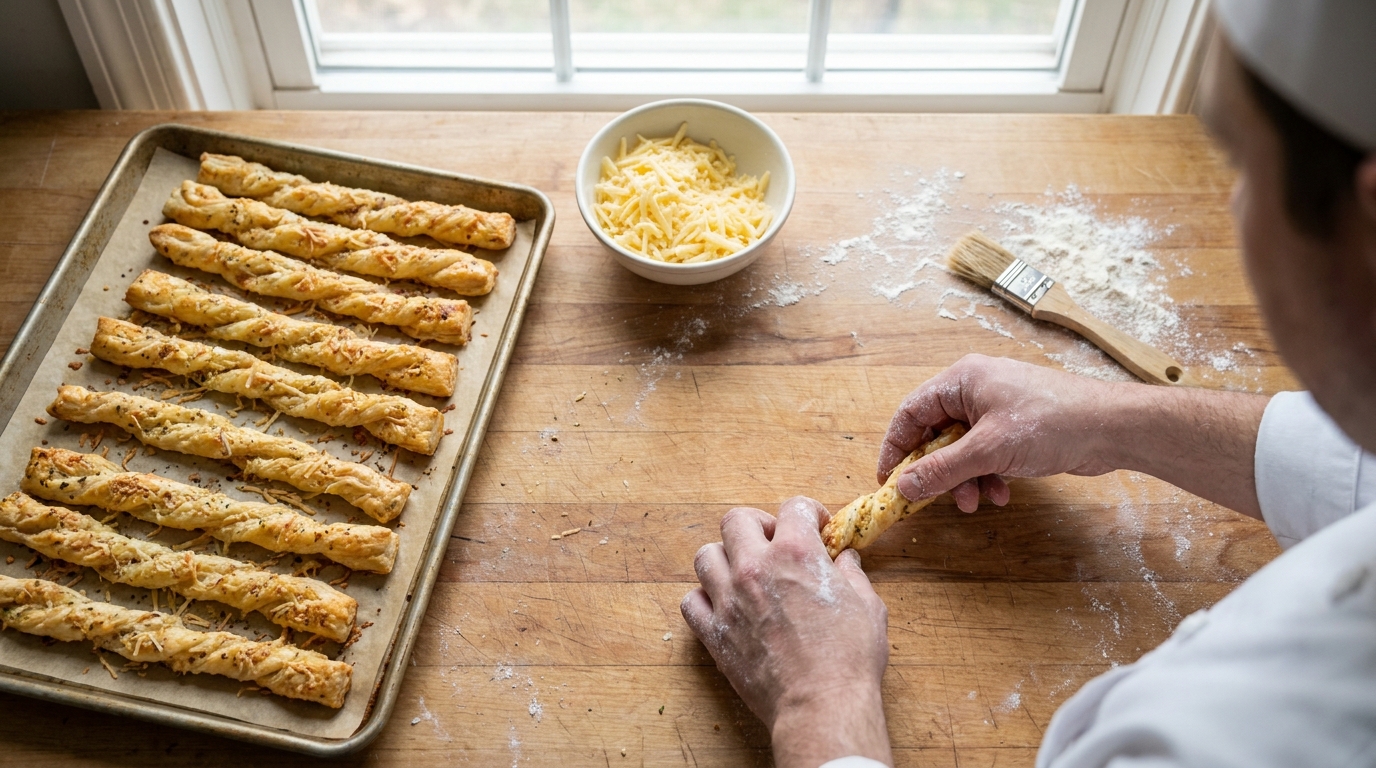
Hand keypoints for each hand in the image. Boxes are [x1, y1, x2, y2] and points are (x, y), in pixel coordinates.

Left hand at [681, 497, 892, 767]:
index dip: (808, 513)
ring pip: (706, 556)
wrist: (821, 705)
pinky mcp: (714, 632)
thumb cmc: (850, 658)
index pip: (793, 506)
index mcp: (796, 552)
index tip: (816, 527)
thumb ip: (852, 576)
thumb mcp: (867, 607)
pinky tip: (723, 606)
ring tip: (743, 573)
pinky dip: (704, 599)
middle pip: (737, 520)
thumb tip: (846, 561)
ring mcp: (729, 599)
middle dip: (758, 525)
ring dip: (725, 558)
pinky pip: (690, 601)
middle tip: (773, 543)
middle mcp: (756, 567)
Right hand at [879, 354, 1121, 511]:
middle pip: (935, 434)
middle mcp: (975, 390)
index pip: (911, 413)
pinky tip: (1002, 492)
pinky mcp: (1014, 428)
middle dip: (938, 471)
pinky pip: (985, 454)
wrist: (1111, 427)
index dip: (896, 448)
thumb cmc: (1052, 422)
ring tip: (976, 501)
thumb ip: (942, 469)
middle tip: (935, 499)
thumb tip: (904, 487)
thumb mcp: (989, 449)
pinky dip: (987, 475)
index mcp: (962, 380)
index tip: (889, 481)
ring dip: (964, 479)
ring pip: (961, 449)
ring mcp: (996, 409)